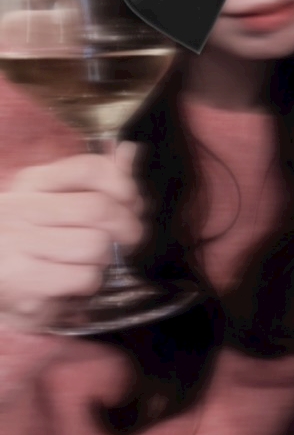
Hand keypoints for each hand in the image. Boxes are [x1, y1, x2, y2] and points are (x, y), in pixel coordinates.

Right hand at [0, 142, 146, 328]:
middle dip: (128, 226)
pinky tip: (74, 282)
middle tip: (129, 239)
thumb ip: (96, 180)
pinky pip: (85, 277)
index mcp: (31, 183)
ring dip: (106, 259)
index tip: (133, 200)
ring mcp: (19, 244)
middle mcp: (21, 208)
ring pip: (96, 245)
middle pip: (99, 208)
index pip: (88, 169)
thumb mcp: (58, 206)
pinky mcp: (24, 281)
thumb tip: (129, 151)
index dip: (122, 183)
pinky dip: (91, 283)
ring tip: (92, 262)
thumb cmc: (33, 245)